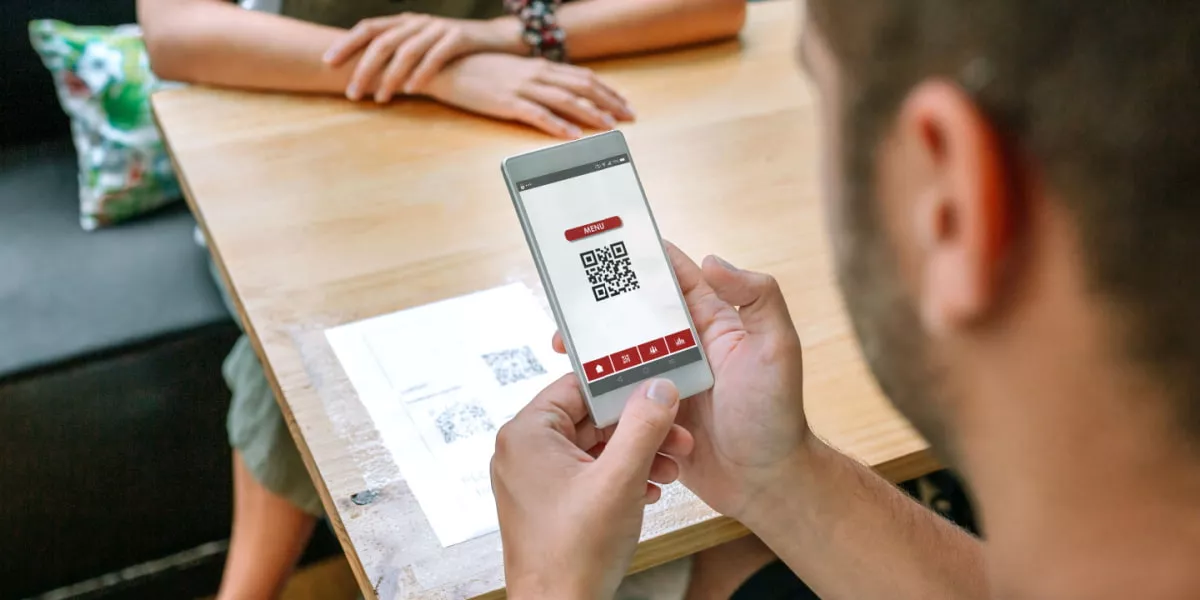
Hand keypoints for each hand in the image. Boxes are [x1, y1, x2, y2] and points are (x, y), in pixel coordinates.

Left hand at [324, 13, 519, 101]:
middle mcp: (417, 22)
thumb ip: (398, 54)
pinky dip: (422, 73)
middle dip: (364, 68)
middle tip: (353, 94)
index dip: (346, 43)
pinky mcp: (459, 38)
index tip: (327, 62)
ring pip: (407, 50)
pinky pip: (436, 55)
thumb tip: (366, 74)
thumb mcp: (422, 46)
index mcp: (404, 22)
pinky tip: (412, 90)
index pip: (368, 28)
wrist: (496, 40)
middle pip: (383, 42)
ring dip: (391, 76)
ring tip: (381, 99)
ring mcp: (438, 28)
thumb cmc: (453, 50)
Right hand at [420, 53, 633, 138]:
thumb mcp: (514, 71)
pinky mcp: (507, 103)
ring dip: (590, 113)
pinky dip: (558, 125)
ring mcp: (523, 88)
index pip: (583, 77)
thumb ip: (537, 80)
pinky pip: (538, 114)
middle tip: (628, 117)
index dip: (607, 91)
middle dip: (608, 102)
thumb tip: (558, 90)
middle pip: (582, 87)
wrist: (446, 67)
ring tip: (608, 126)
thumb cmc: (479, 71)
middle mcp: (536, 74)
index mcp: (540, 66)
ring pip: (566, 100)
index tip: (624, 104)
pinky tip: (572, 135)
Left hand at [491, 374, 693, 597]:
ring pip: (594, 447)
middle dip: (638, 427)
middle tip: (676, 435)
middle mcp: (524, 451)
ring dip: (635, 453)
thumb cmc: (573, 554)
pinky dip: (620, 475)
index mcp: (527, 434)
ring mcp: (535, 478)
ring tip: (671, 467)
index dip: (620, 385)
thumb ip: (642, 426)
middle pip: (590, 418)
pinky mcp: (548, 501)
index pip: (576, 387)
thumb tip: (658, 387)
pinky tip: (650, 488)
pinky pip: (588, 472)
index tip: (655, 384)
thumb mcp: (619, 479)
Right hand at [551, 243, 810, 518]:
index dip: (648, 260)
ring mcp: (666, 382)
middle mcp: (687, 349)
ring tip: (563, 345)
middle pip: (638, 316)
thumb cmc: (776, 415)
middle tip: (569, 301)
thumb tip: (713, 260)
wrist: (763, 483)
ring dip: (593, 349)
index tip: (612, 243)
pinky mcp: (651, 415)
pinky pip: (618, 396)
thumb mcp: (778, 347)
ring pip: (621, 356)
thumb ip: (758, 298)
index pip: (678, 280)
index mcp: (714, 324)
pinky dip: (598, 391)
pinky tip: (576, 388)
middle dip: (604, 306)